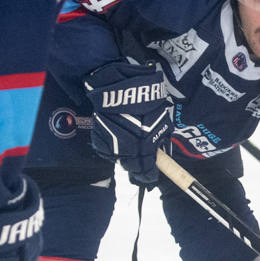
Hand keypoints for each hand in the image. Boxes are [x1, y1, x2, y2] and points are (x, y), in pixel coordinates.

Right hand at [84, 58, 172, 187]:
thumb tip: (160, 150)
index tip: (151, 177)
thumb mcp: (161, 118)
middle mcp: (126, 148)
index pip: (146, 169)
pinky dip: (112, 149)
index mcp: (144, 145)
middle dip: (138, 168)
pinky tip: (118, 144)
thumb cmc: (146, 99)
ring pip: (118, 159)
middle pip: (131, 167)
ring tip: (130, 154)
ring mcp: (110, 143)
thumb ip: (160, 138)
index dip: (149, 175)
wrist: (120, 84)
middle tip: (142, 167)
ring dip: (125, 158)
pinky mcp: (98, 136)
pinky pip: (105, 150)